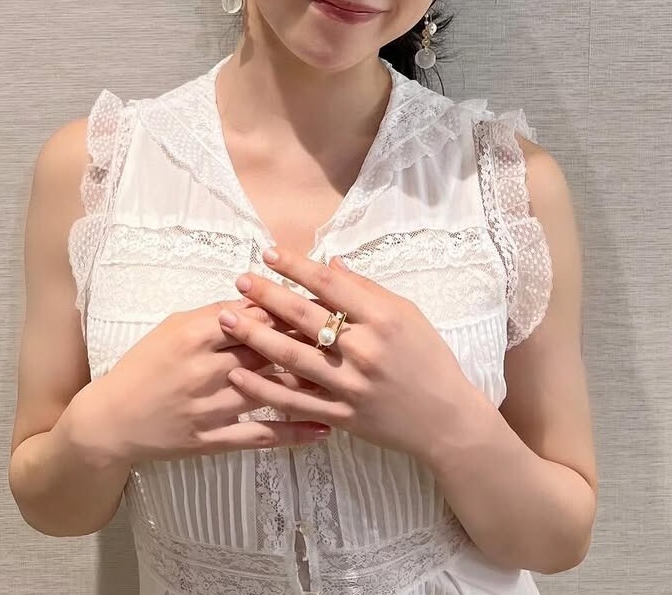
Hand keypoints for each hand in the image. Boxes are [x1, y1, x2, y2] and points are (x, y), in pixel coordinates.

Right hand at [64, 297, 331, 465]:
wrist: (111, 419)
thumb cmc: (144, 365)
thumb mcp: (174, 327)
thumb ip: (215, 314)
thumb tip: (259, 298)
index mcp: (196, 334)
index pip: (256, 316)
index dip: (293, 308)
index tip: (326, 302)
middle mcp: (207, 369)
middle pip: (270, 351)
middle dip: (311, 342)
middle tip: (350, 336)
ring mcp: (211, 407)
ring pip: (272, 392)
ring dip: (312, 385)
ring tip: (349, 379)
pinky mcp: (212, 440)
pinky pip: (260, 437)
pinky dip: (294, 433)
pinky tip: (325, 429)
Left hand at [217, 246, 477, 461]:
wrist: (445, 419)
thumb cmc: (428, 358)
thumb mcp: (407, 314)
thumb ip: (367, 290)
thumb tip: (330, 265)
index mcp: (383, 319)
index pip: (330, 286)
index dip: (295, 267)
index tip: (268, 253)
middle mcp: (364, 350)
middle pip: (305, 317)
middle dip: (266, 296)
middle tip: (239, 280)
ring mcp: (350, 386)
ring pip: (293, 358)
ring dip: (254, 337)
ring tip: (226, 318)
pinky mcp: (341, 416)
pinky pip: (295, 402)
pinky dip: (264, 390)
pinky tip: (238, 375)